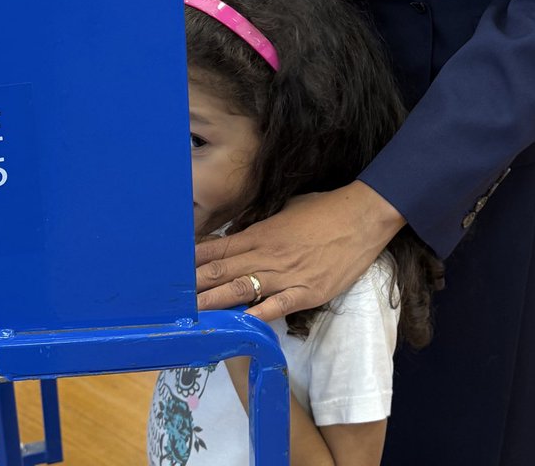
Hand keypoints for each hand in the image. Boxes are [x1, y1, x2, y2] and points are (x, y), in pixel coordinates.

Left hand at [195, 182, 404, 321]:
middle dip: (198, 286)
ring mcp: (289, 275)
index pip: (221, 248)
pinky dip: (259, 315)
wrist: (363, 216)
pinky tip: (241, 325)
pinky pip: (279, 306)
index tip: (175, 272)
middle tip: (171, 301)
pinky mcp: (309, 292)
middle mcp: (270, 255)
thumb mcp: (288, 208)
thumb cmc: (325, 208)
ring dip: (216, 304)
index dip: (197, 261)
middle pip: (226, 271)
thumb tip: (242, 232)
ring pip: (244, 290)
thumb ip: (263, 224)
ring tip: (193, 317)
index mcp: (263, 233)